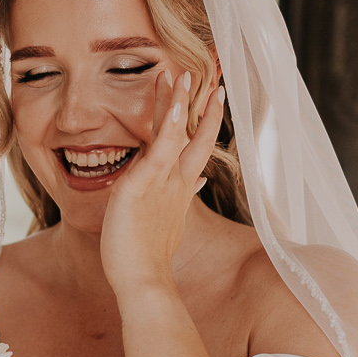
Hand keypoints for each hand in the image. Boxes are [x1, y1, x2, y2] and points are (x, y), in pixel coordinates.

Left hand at [100, 72, 224, 301]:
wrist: (144, 284)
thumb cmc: (146, 260)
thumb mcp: (164, 222)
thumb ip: (179, 198)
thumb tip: (195, 183)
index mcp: (178, 188)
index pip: (194, 146)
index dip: (204, 121)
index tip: (213, 97)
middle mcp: (176, 181)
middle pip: (195, 133)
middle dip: (202, 103)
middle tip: (210, 73)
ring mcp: (163, 181)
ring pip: (177, 133)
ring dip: (182, 100)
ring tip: (185, 72)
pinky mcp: (144, 185)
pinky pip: (161, 148)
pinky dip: (169, 123)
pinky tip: (173, 102)